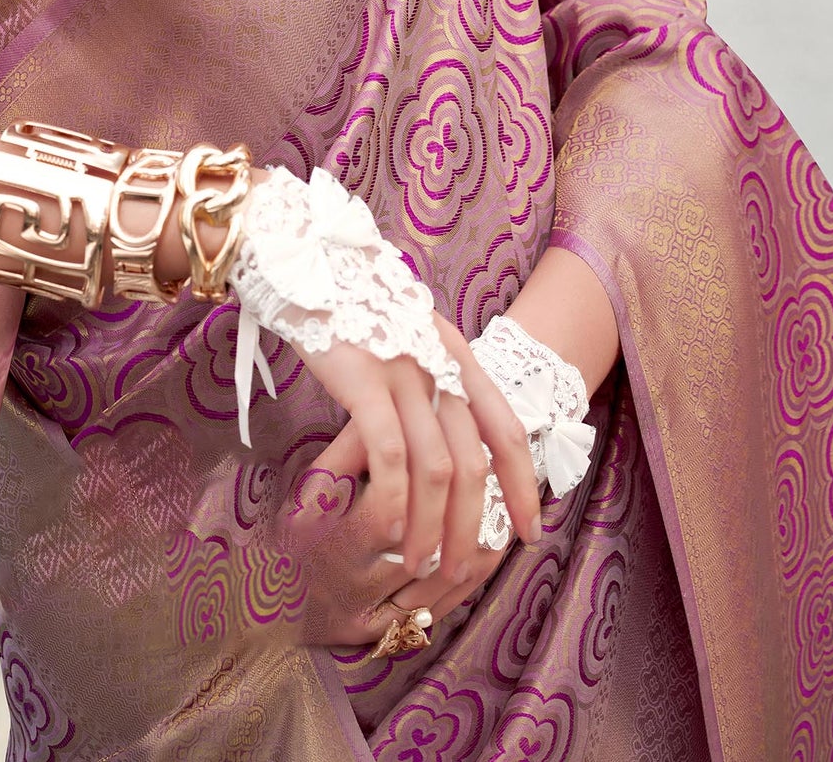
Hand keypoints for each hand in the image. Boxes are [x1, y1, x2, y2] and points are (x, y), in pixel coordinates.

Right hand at [291, 310, 541, 643]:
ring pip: (436, 469)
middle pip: (474, 462)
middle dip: (473, 527)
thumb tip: (444, 445)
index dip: (522, 486)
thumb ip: (431, 380)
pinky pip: (391, 455)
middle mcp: (440, 362)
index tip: (527, 532)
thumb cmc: (351, 307)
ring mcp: (404, 371)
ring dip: (433, 528)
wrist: (305, 258)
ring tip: (422, 566)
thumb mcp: (409, 337)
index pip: (505, 430)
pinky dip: (396, 501)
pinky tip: (390, 530)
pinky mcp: (364, 380)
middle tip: (463, 573)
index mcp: (457, 354)